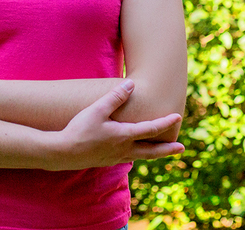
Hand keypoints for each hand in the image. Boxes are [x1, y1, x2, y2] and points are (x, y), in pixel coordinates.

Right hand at [47, 80, 183, 170]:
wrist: (62, 153)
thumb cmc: (79, 130)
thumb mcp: (97, 110)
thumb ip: (115, 97)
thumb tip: (131, 84)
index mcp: (124, 136)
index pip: (151, 129)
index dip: (166, 122)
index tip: (178, 117)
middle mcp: (124, 149)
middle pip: (152, 151)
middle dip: (167, 149)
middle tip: (181, 148)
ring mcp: (115, 157)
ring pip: (141, 156)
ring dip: (153, 152)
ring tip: (161, 150)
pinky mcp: (107, 160)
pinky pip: (128, 157)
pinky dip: (138, 154)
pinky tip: (134, 150)